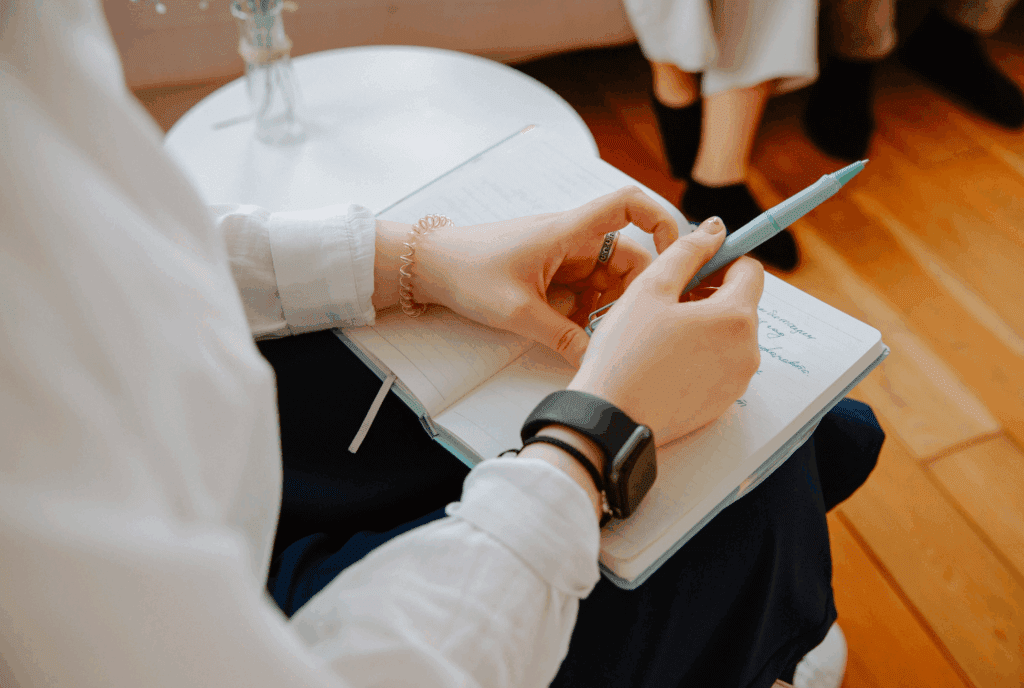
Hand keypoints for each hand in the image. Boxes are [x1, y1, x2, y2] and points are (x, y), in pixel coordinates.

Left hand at [412, 187, 678, 366]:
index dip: (661, 220)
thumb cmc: (468, 272)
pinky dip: (588, 313)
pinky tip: (577, 335)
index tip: (674, 255)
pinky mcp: (553, 275)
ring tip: (596, 335)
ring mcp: (565, 257)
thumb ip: (562, 337)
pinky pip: (586, 292)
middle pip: (629, 256)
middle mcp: (574, 239)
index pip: (629, 204)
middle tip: (628, 327)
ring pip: (609, 280)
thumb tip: (596, 360)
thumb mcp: (517, 311)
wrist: (429, 266)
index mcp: (570, 231)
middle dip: (634, 292)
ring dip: (609, 307)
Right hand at [567, 216, 764, 447]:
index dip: (721, 260)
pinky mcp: (722, 402)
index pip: (750, 270)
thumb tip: (714, 229)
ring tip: (661, 333)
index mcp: (735, 317)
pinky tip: (665, 360)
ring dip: (704, 325)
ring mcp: (737, 380)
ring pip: (729, 335)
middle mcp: (747, 350)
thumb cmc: (625, 353)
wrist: (611, 417)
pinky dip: (700, 355)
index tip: (693, 267)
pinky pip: (720, 365)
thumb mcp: (651, 288)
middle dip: (709, 294)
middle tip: (666, 301)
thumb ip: (687, 251)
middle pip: (740, 303)